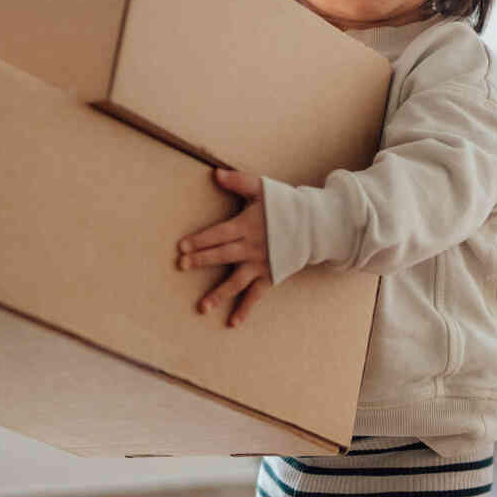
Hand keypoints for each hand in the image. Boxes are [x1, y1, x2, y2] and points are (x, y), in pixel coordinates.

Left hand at [176, 168, 271, 327]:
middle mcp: (252, 248)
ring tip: (202, 308)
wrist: (315, 225)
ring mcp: (261, 265)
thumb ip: (238, 181)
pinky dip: (245, 309)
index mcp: (246, 226)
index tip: (181, 247)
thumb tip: (215, 174)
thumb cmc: (285, 204)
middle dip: (202, 261)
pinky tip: (232, 322)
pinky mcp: (270, 276)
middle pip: (222, 255)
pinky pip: (255, 295)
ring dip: (219, 294)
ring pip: (236, 281)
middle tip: (182, 266)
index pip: (218, 234)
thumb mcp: (262, 188)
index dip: (200, 240)